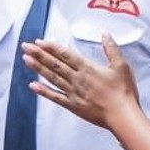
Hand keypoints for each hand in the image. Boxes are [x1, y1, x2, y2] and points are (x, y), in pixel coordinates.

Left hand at [22, 34, 138, 128]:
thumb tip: (105, 34)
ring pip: (52, 78)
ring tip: (26, 60)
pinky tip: (33, 86)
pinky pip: (55, 97)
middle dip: (39, 54)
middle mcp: (77, 79)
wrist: (122, 116)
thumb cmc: (123, 92)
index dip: (51, 47)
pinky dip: (43, 91)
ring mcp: (73, 93)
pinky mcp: (73, 105)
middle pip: (54, 64)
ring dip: (38, 68)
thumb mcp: (121, 66)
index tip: (39, 42)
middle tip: (25, 46)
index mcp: (88, 68)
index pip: (65, 55)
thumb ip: (111, 49)